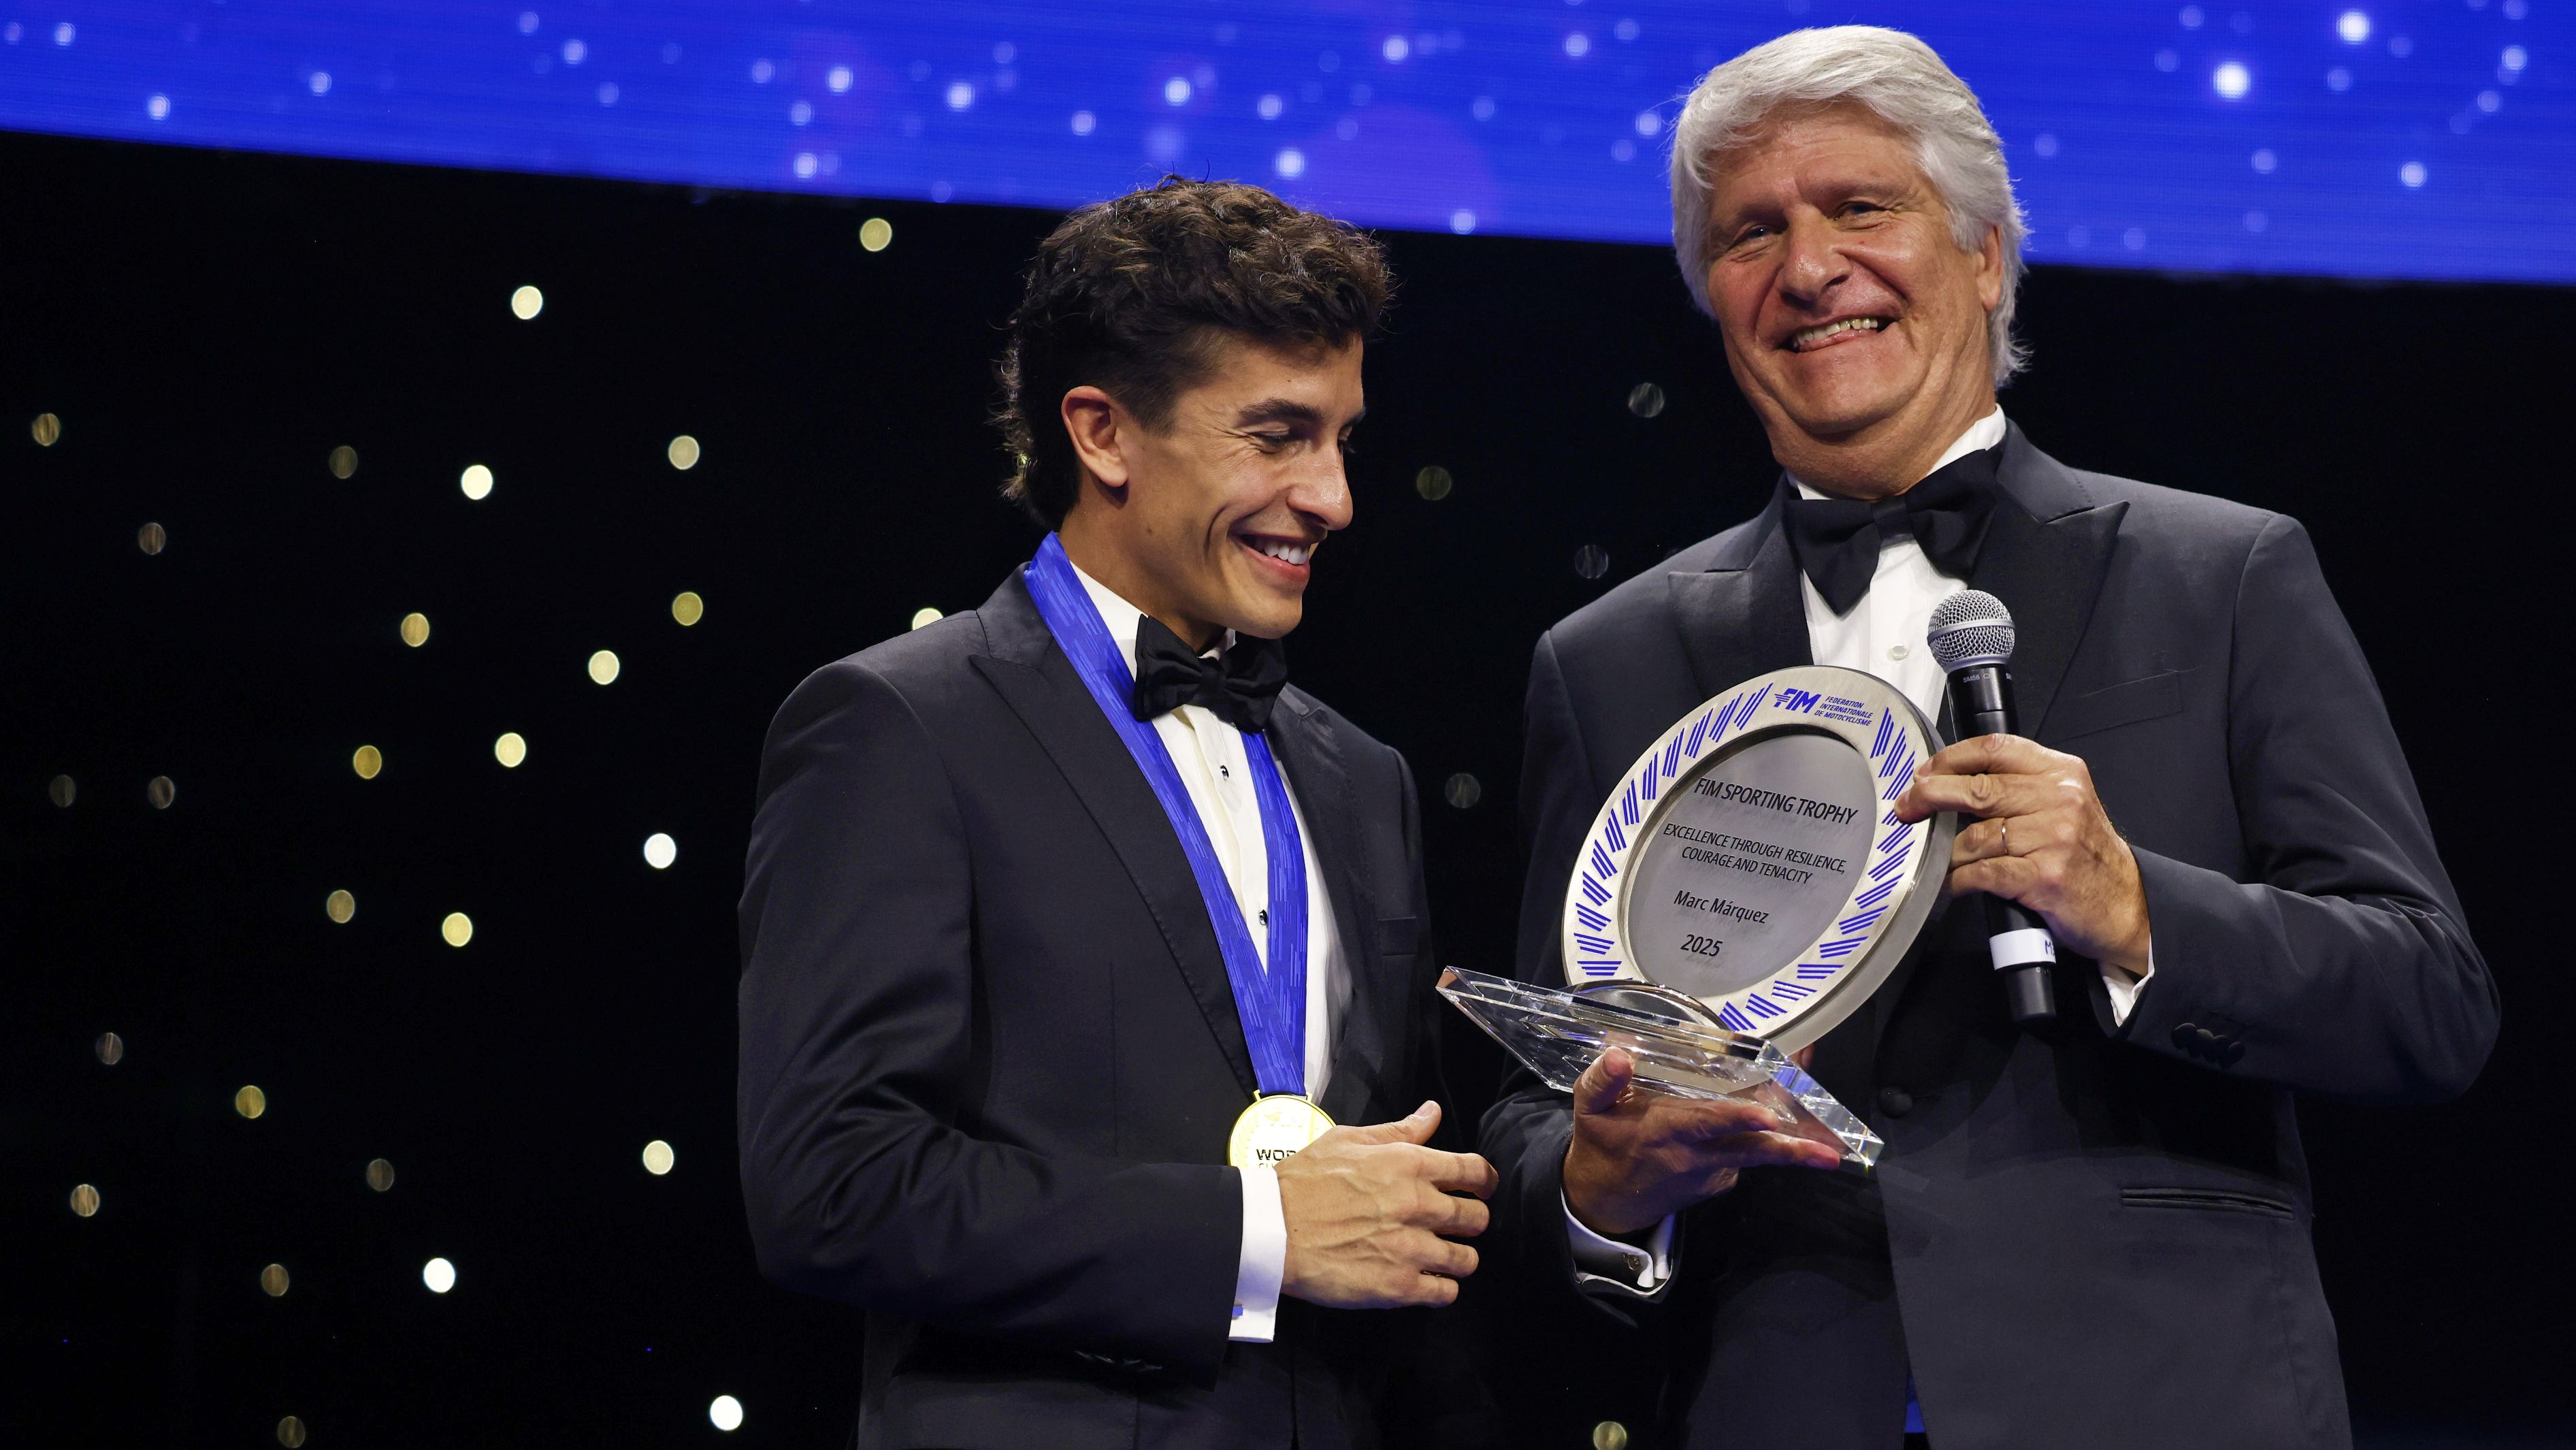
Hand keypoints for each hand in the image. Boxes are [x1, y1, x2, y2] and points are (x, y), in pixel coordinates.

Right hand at [1277, 1101, 1497, 1308]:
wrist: (1270, 1229)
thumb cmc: (1302, 1182)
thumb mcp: (1347, 1140)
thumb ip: (1398, 1131)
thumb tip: (1432, 1113)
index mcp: (1408, 1165)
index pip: (1475, 1172)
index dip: (1485, 1182)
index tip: (1481, 1189)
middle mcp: (1417, 1205)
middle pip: (1478, 1218)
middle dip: (1471, 1221)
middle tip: (1455, 1225)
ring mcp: (1410, 1249)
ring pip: (1467, 1259)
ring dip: (1459, 1258)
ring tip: (1442, 1257)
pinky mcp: (1398, 1286)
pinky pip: (1445, 1292)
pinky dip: (1442, 1289)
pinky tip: (1427, 1282)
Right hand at [1561, 1048, 1841, 1237]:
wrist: (1607, 1202)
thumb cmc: (1602, 1145)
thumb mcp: (1588, 1110)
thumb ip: (1601, 1082)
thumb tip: (1619, 1055)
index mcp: (1666, 1133)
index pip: (1707, 1124)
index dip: (1737, 1118)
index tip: (1767, 1114)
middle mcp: (1697, 1156)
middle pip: (1751, 1150)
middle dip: (1792, 1150)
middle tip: (1830, 1150)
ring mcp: (1714, 1172)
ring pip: (1757, 1151)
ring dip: (1793, 1141)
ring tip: (1827, 1131)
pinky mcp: (1722, 1180)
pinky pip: (1749, 1154)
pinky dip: (1769, 1137)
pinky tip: (1779, 1113)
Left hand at [1892, 733, 2151, 971]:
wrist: (2125, 903)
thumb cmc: (2086, 855)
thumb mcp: (2064, 804)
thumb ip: (2019, 787)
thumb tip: (1951, 784)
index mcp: (2060, 772)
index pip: (1993, 748)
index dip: (1949, 759)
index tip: (1923, 775)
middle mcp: (2059, 799)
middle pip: (1977, 788)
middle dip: (1931, 797)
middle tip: (1907, 808)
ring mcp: (2053, 838)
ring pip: (1975, 836)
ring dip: (1946, 852)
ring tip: (1936, 859)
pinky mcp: (2044, 877)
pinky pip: (1983, 873)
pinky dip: (1958, 880)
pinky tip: (1951, 883)